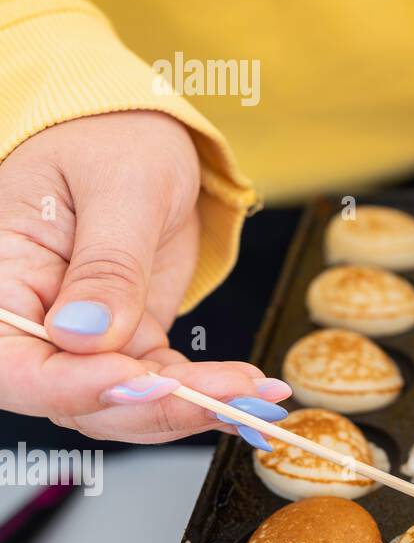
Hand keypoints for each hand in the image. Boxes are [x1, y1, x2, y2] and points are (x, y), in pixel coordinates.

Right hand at [0, 111, 288, 443]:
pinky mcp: (130, 339)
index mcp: (3, 279)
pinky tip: (252, 396)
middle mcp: (34, 322)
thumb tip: (88, 334)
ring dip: (194, 407)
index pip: (15, 364)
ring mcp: (84, 339)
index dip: (71, 385)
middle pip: (75, 398)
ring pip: (125, 402)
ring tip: (258, 397)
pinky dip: (207, 394)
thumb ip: (108, 263)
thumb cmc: (111, 141)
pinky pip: (162, 384)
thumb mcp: (120, 187)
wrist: (138, 135)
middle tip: (227, 397)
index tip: (137, 380)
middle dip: (154, 406)